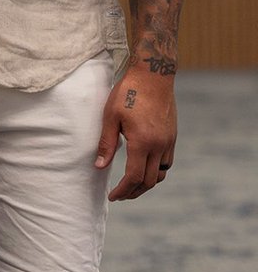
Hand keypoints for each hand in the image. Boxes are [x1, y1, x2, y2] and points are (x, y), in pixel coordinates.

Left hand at [95, 67, 176, 200]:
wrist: (154, 75)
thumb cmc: (128, 92)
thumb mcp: (110, 116)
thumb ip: (106, 143)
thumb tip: (99, 167)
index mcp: (142, 142)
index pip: (134, 177)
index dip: (123, 190)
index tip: (113, 196)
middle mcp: (159, 145)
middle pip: (149, 181)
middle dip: (134, 192)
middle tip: (120, 195)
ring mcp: (168, 141)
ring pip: (161, 174)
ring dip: (147, 184)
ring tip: (132, 186)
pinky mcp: (172, 136)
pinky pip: (167, 162)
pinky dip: (156, 171)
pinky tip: (144, 167)